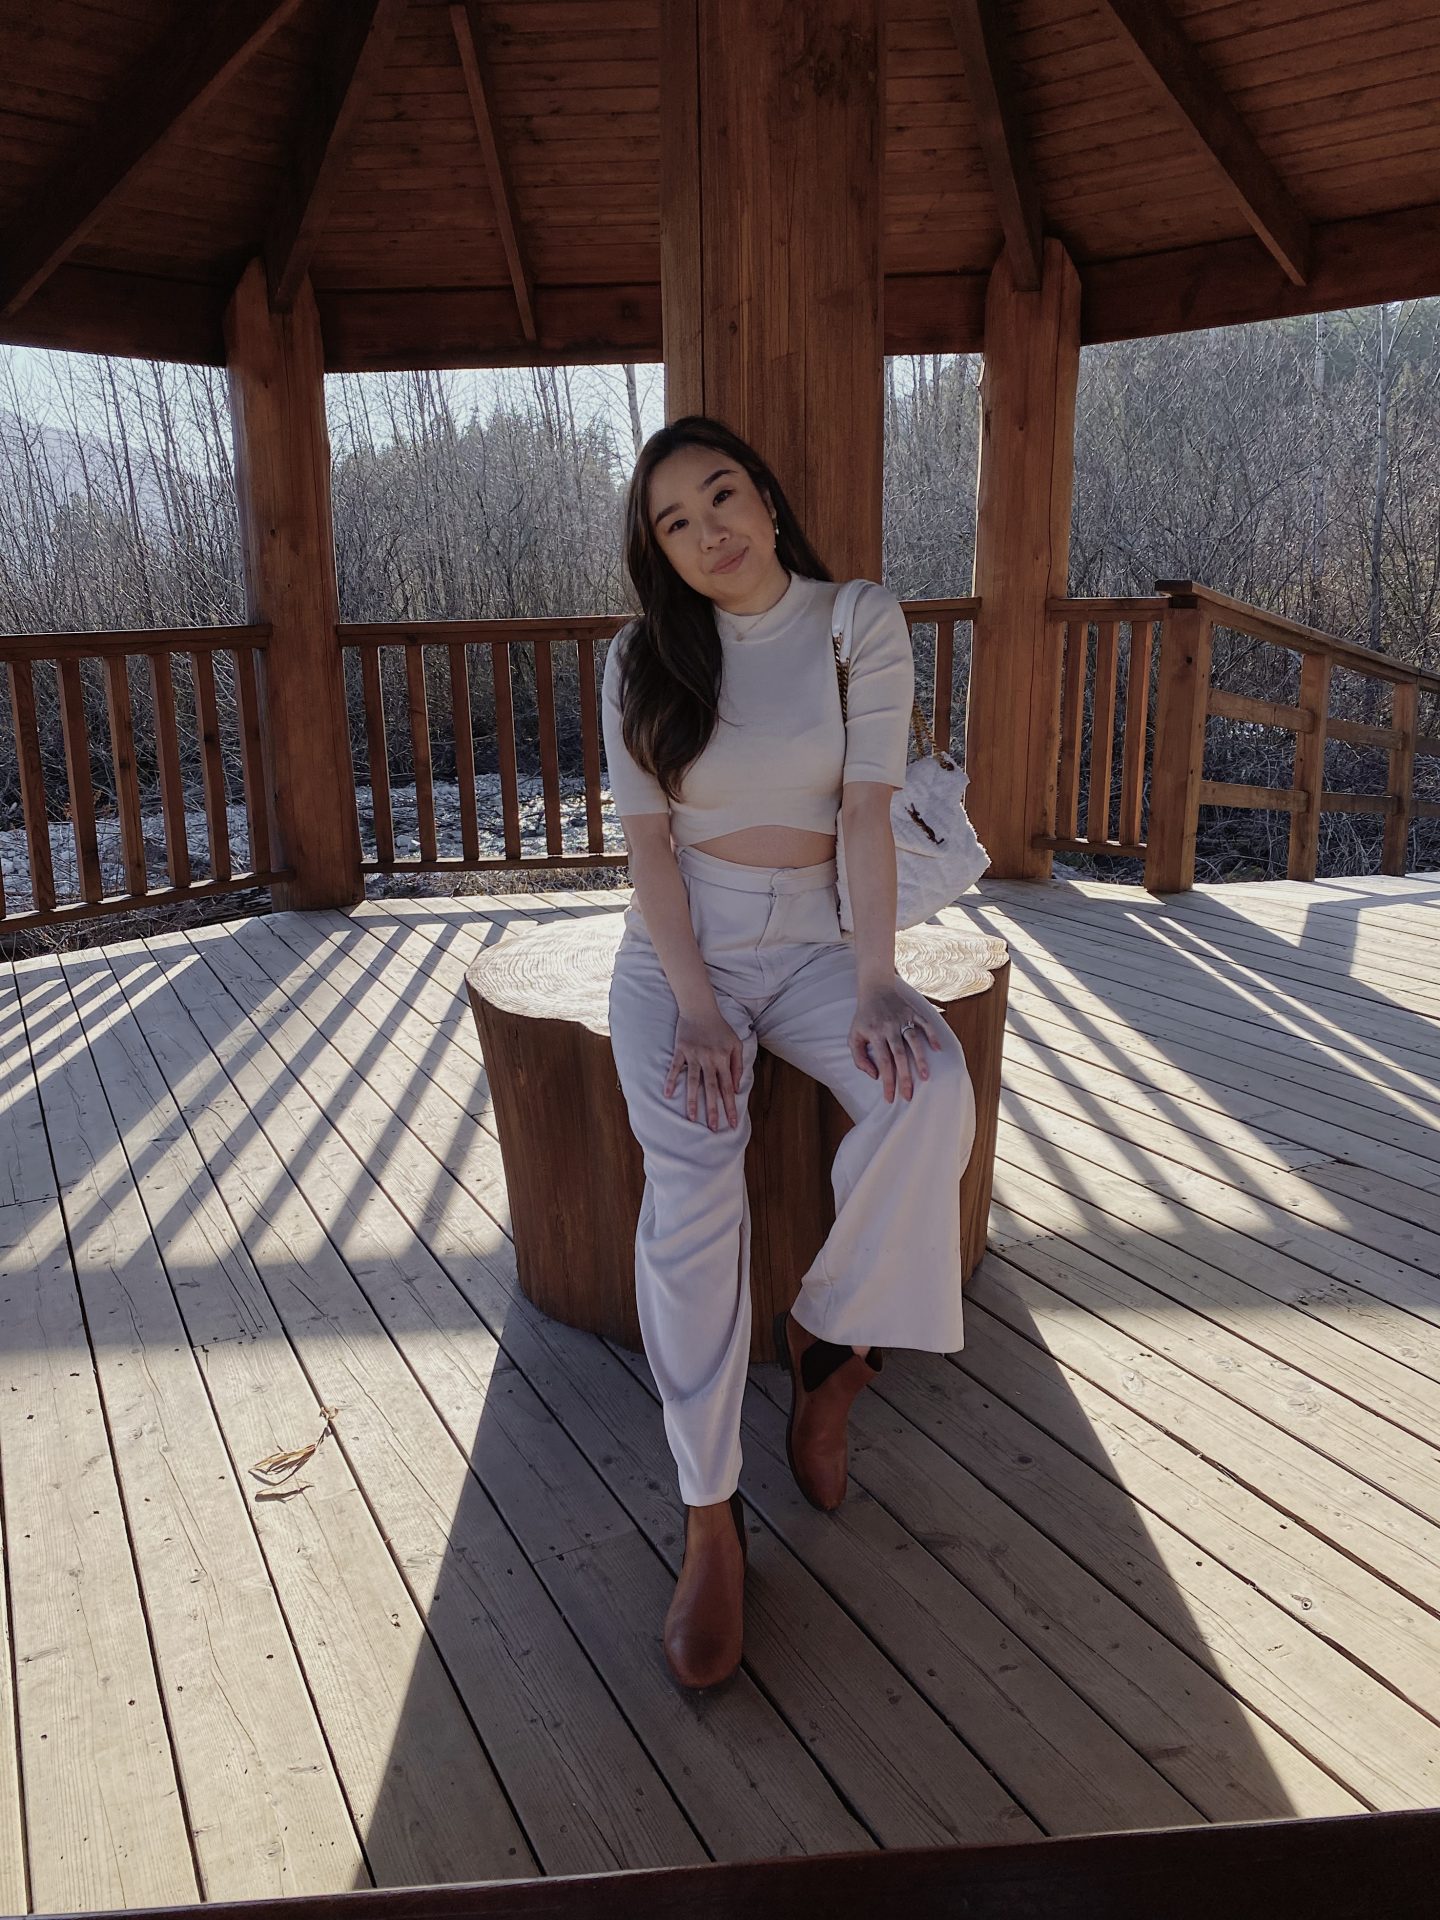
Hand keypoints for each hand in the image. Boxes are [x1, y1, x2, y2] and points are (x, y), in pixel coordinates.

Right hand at [665, 1006, 744, 1129]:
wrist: (700, 1008)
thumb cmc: (720, 1027)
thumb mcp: (735, 1044)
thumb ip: (738, 1065)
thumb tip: (737, 1087)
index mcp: (723, 1059)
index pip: (728, 1087)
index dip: (730, 1106)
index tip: (732, 1123)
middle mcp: (709, 1059)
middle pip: (711, 1089)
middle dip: (713, 1110)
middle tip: (714, 1128)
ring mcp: (694, 1055)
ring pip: (693, 1082)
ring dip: (692, 1101)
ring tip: (692, 1118)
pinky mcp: (681, 1050)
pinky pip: (675, 1068)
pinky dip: (671, 1081)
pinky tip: (668, 1094)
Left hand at [850, 983, 940, 1102]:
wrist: (874, 989)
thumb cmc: (864, 1018)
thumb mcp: (853, 1037)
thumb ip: (860, 1058)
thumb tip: (875, 1075)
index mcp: (874, 1034)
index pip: (882, 1062)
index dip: (887, 1081)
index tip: (891, 1098)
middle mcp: (889, 1027)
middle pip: (899, 1055)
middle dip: (904, 1077)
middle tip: (909, 1096)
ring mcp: (902, 1019)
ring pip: (913, 1040)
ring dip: (920, 1059)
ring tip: (925, 1077)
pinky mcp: (912, 1012)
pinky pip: (925, 1024)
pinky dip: (932, 1035)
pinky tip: (938, 1049)